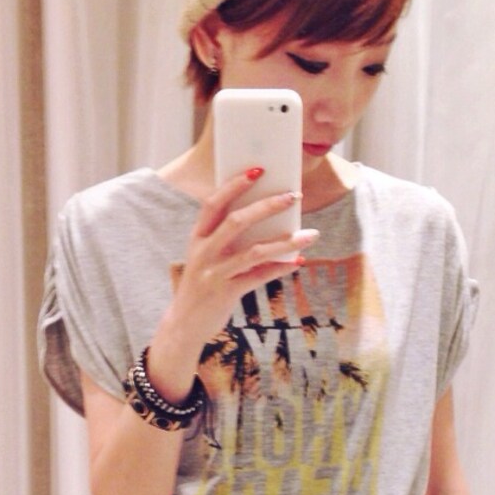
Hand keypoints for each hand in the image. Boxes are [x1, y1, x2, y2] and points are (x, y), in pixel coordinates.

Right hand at [149, 169, 318, 396]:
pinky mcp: (226, 293)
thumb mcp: (206, 258)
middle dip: (268, 206)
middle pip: (237, 221)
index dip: (234, 185)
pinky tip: (298, 261)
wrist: (183, 325)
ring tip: (311, 234)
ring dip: (286, 241)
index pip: (213, 204)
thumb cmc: (201, 285)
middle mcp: (203, 252)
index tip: (257, 170)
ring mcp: (214, 273)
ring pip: (254, 251)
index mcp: (197, 238)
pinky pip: (259, 277)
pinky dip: (280, 267)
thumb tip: (267, 220)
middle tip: (293, 196)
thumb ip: (226, 239)